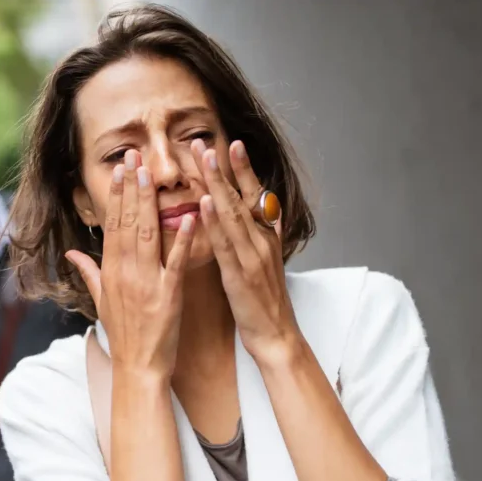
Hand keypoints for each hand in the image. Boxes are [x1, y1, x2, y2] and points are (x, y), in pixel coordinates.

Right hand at [65, 149, 195, 377]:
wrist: (138, 367)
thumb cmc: (124, 335)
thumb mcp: (101, 301)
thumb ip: (89, 272)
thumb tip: (72, 252)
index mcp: (111, 271)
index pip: (112, 224)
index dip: (117, 195)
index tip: (121, 169)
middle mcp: (125, 273)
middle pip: (127, 222)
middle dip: (132, 187)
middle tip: (135, 156)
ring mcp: (146, 283)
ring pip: (146, 234)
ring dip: (149, 202)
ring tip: (152, 174)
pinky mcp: (168, 295)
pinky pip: (175, 262)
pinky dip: (181, 240)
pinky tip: (189, 217)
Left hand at [191, 139, 301, 363]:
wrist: (277, 337)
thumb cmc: (265, 303)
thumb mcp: (265, 264)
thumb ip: (259, 238)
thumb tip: (256, 215)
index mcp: (265, 239)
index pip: (255, 197)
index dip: (244, 170)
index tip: (233, 144)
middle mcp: (261, 242)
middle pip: (242, 198)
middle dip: (224, 169)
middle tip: (206, 143)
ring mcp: (252, 257)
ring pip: (233, 214)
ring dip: (217, 184)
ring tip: (204, 159)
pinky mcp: (241, 275)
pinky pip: (226, 244)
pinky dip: (215, 221)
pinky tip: (204, 203)